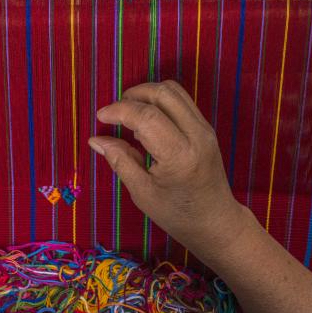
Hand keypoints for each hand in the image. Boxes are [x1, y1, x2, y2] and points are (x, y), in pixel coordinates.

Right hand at [88, 80, 250, 252]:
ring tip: (129, 113)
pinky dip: (160, 101)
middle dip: (133, 95)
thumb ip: (120, 160)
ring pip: (174, 91)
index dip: (119, 111)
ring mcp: (204, 129)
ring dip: (147, 94)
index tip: (101, 117)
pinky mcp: (206, 128)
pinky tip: (147, 120)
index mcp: (179, 156)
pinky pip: (182, 101)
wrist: (215, 221)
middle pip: (162, 93)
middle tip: (114, 113)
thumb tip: (96, 140)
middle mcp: (196, 136)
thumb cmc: (177, 213)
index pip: (146, 116)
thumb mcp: (142, 192)